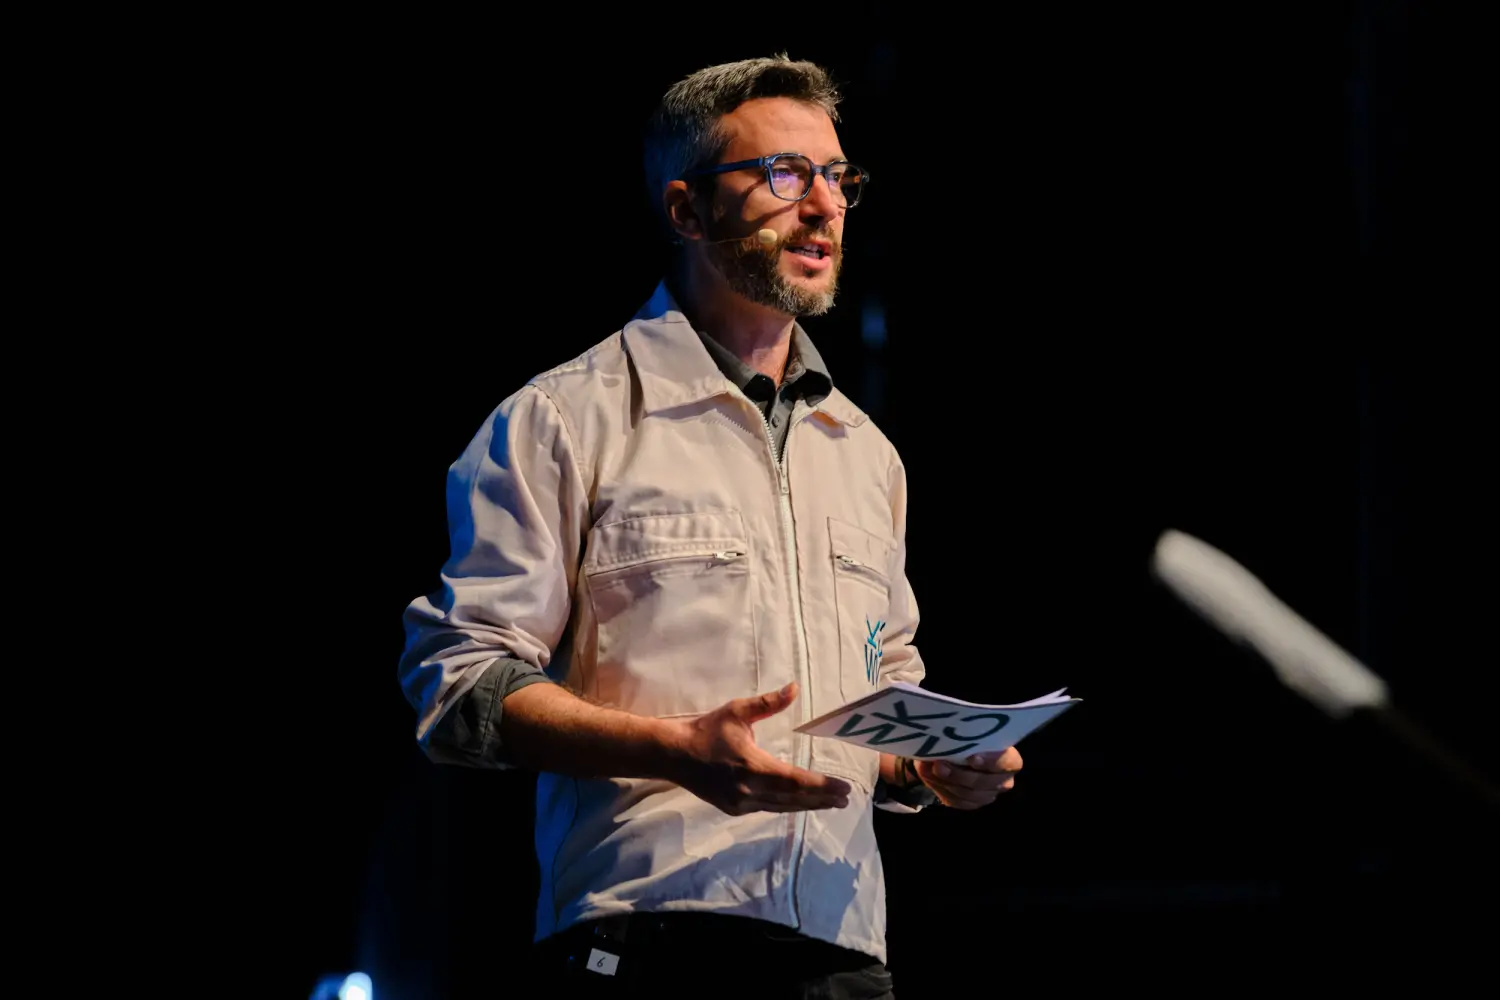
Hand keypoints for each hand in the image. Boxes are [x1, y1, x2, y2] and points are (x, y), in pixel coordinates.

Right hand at [666, 682, 851, 815]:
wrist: (673, 754)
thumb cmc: (707, 730)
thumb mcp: (737, 711)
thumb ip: (768, 703)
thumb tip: (794, 688)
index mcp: (753, 766)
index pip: (796, 781)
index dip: (822, 786)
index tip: (844, 788)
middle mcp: (750, 790)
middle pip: (794, 799)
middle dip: (822, 799)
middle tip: (846, 799)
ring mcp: (741, 803)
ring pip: (782, 807)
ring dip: (807, 806)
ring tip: (830, 804)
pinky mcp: (734, 808)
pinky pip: (768, 809)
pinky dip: (787, 806)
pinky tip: (798, 804)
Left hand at [912, 747, 1022, 809]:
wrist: (949, 751)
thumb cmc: (962, 737)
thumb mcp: (963, 733)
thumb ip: (962, 739)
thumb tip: (945, 743)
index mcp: (1009, 758)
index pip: (1010, 764)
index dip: (992, 762)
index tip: (972, 757)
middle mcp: (1003, 779)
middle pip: (986, 783)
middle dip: (960, 774)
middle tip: (939, 765)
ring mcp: (988, 794)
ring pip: (970, 795)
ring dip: (946, 782)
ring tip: (929, 769)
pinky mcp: (972, 803)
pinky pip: (958, 802)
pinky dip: (941, 789)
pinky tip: (930, 777)